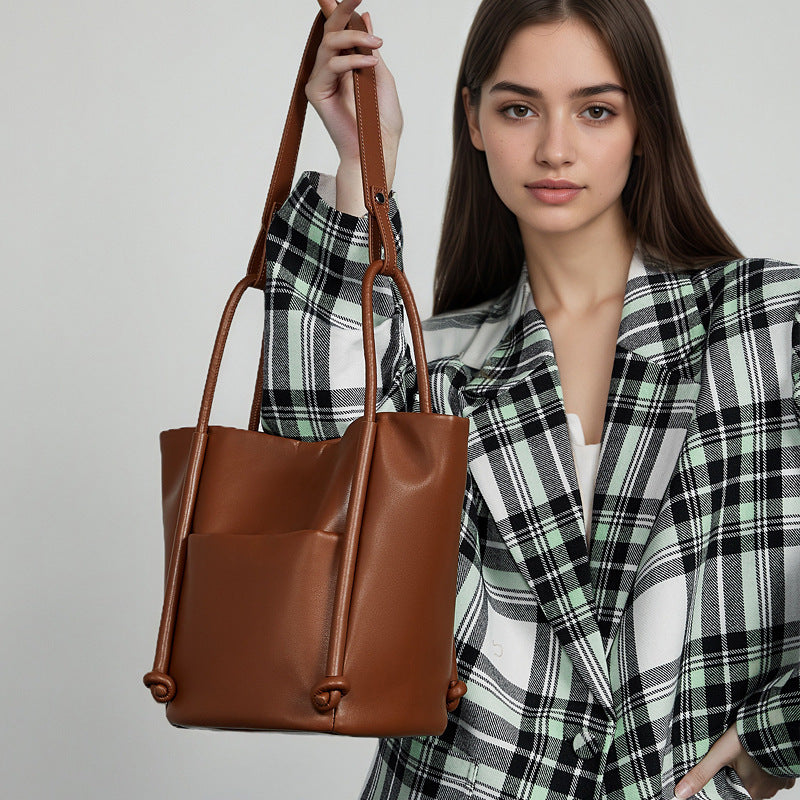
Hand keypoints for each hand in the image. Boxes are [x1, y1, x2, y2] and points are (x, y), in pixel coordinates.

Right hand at [308, 0, 402, 178]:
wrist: (378, 148)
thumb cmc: (382, 120)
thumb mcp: (381, 74)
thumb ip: (369, 47)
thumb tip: (364, 16)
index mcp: (347, 64)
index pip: (339, 30)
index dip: (337, 8)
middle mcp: (331, 70)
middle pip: (331, 30)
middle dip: (342, 9)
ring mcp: (322, 80)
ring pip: (329, 44)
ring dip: (354, 38)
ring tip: (377, 44)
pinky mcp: (316, 92)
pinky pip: (331, 66)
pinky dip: (352, 61)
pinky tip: (369, 64)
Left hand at [674, 722, 795, 798]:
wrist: (772, 723)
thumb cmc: (746, 738)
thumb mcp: (718, 754)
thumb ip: (700, 774)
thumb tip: (681, 792)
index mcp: (752, 792)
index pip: (733, 795)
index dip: (724, 784)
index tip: (720, 773)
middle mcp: (767, 791)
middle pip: (745, 788)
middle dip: (736, 776)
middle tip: (730, 760)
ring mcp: (778, 781)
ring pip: (758, 780)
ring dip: (749, 769)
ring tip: (740, 754)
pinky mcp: (784, 769)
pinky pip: (771, 772)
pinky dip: (762, 764)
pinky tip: (754, 752)